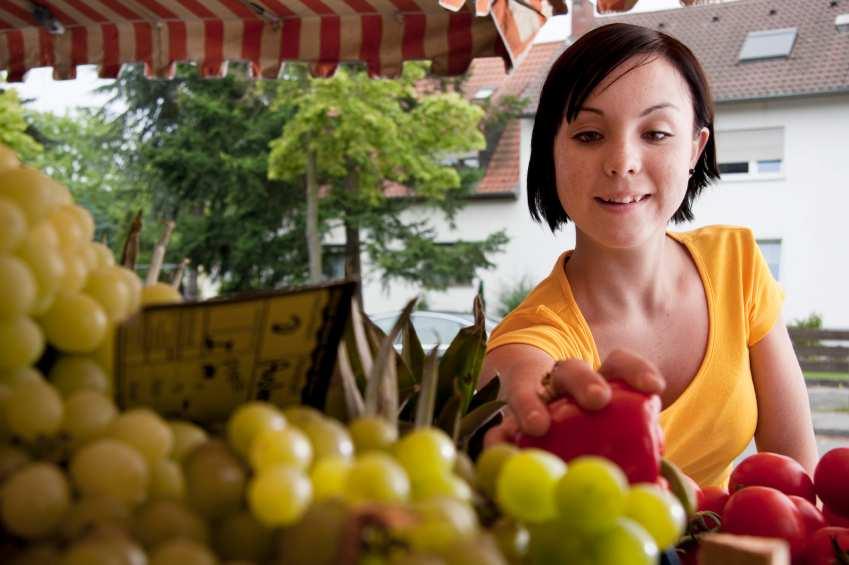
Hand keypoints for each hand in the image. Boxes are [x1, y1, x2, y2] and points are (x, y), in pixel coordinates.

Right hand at [484, 348, 664, 445]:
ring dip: (532, 405)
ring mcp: (529, 399)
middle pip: (571, 371)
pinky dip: (498, 437)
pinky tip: (499, 447)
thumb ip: (639, 456)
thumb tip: (666, 486)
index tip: (655, 389)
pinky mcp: (504, 422)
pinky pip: (497, 426)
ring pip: (528, 389)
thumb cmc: (588, 435)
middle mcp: (560, 384)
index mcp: (595, 383)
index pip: (617, 364)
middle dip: (584, 382)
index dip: (636, 371)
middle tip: (598, 400)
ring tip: (537, 426)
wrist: (534, 421)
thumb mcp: (616, 436)